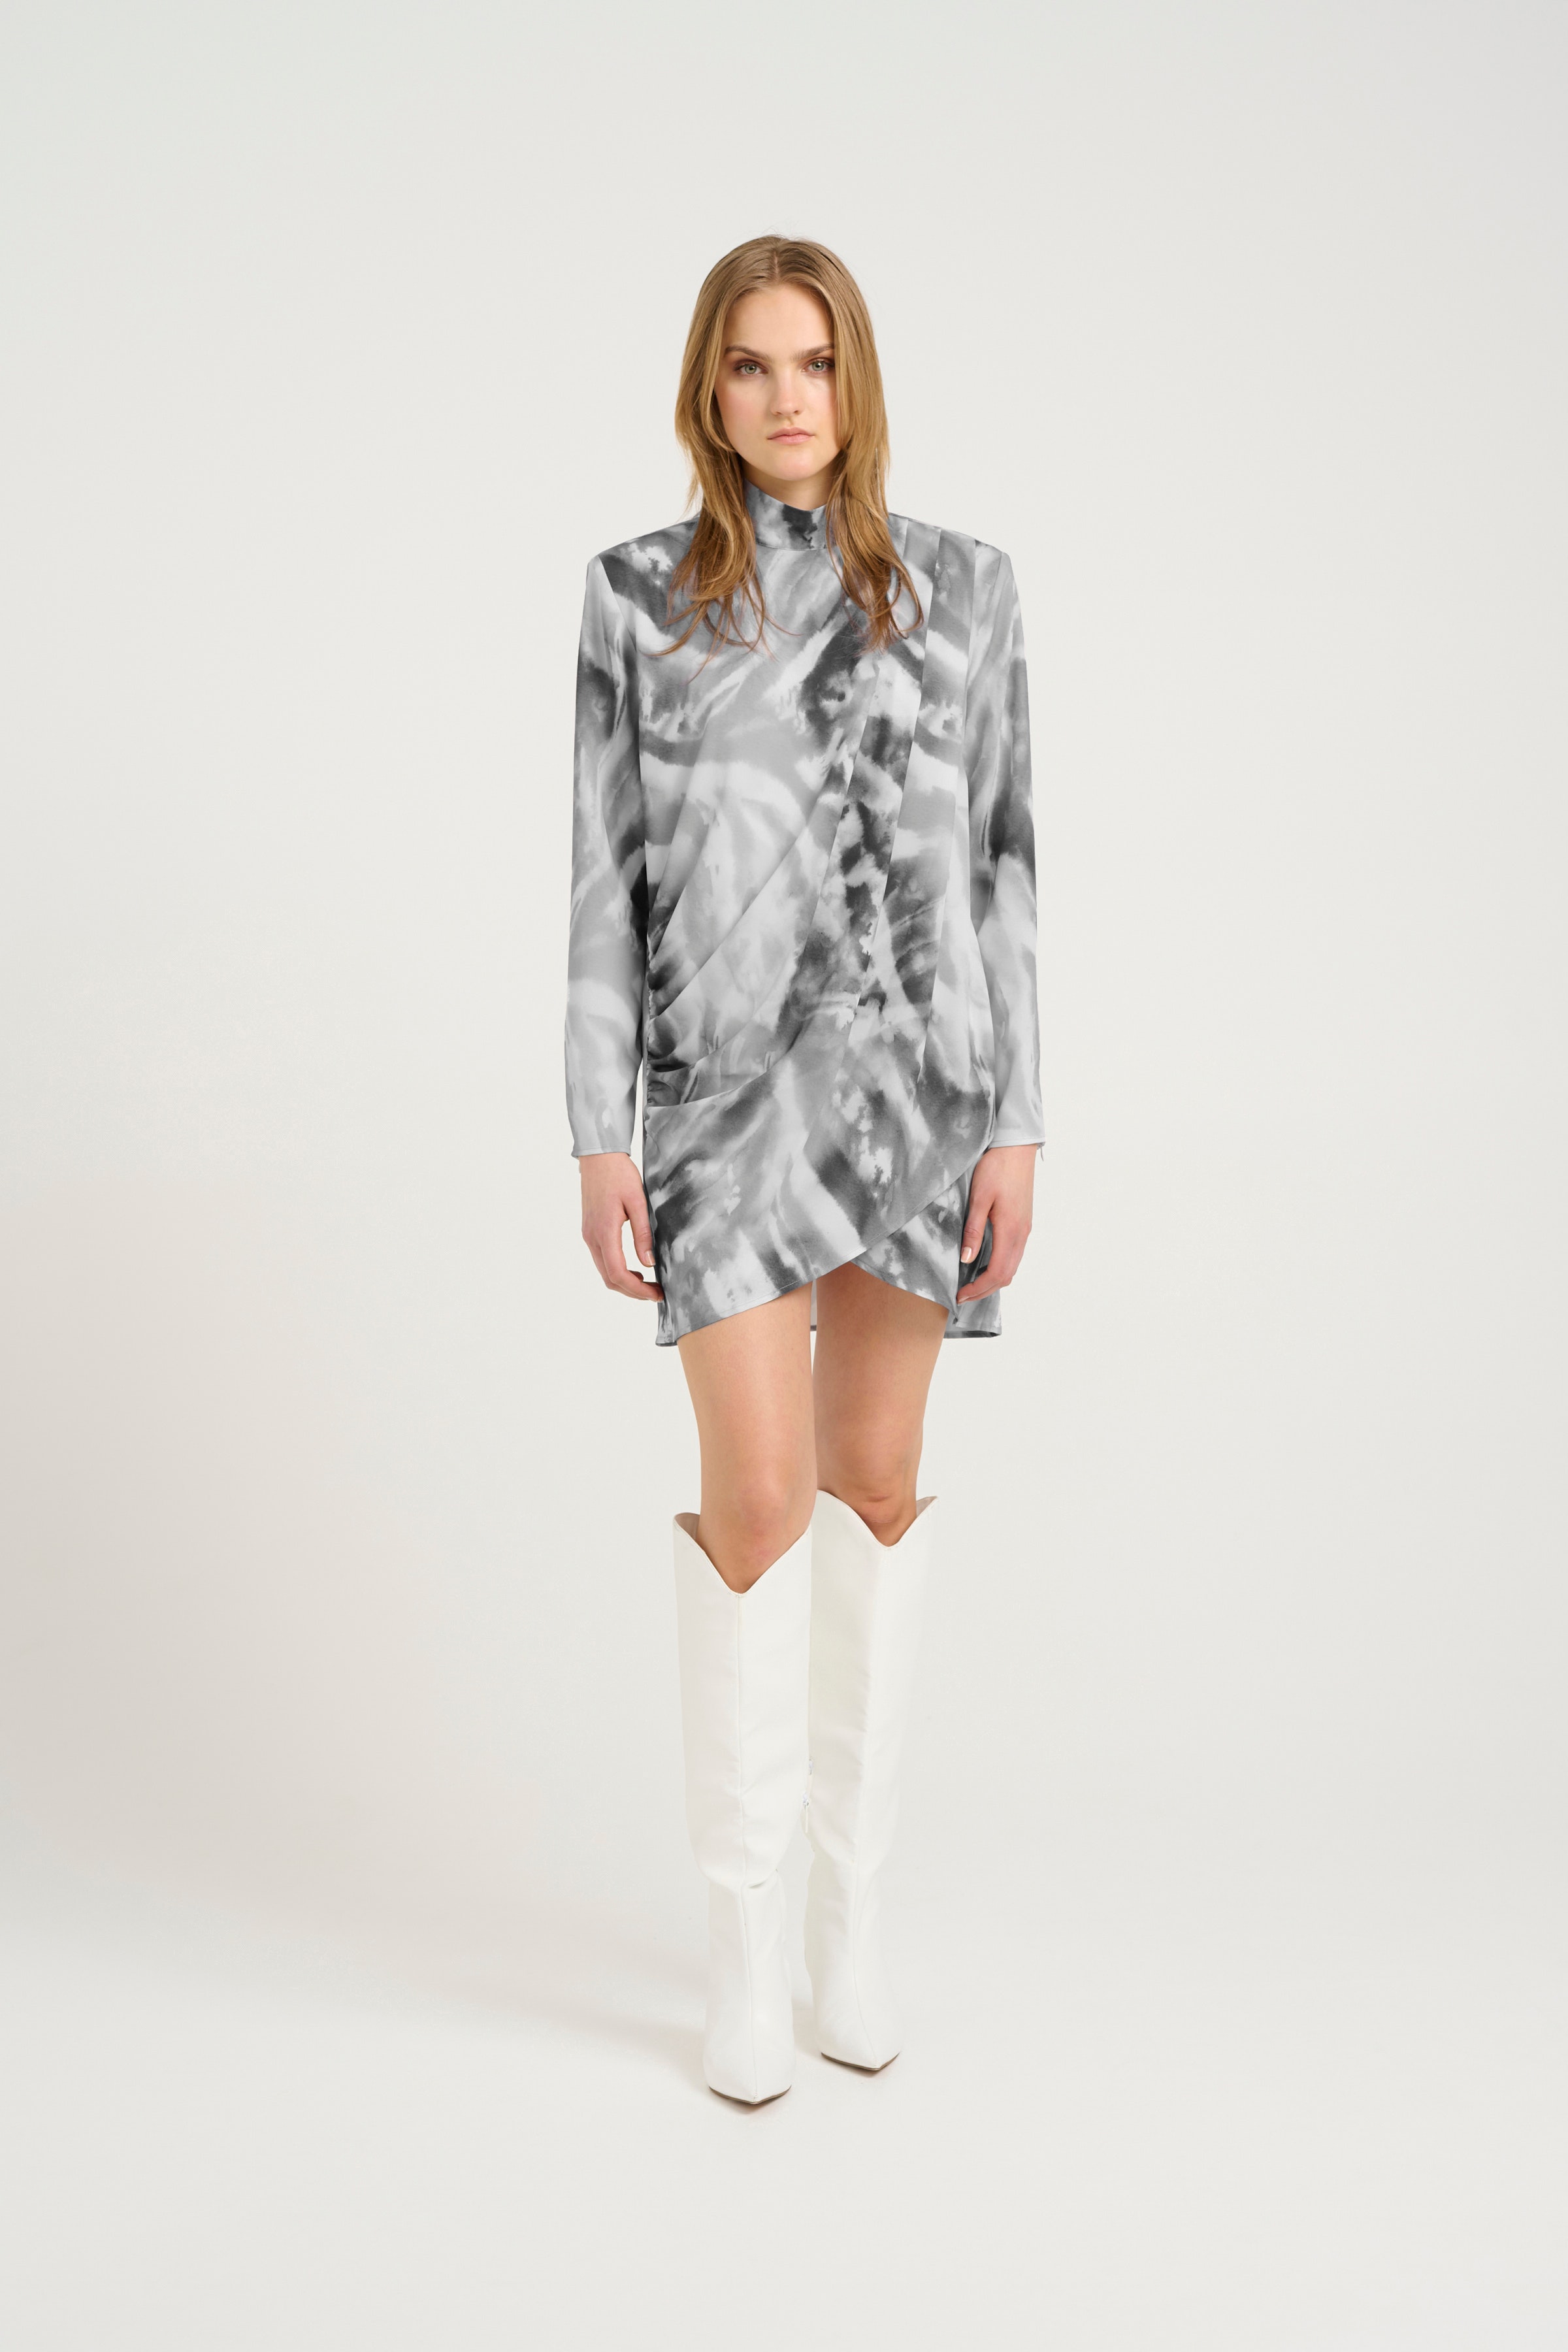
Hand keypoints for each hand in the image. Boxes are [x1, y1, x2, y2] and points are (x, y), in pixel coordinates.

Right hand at [579, 1151, 663, 1301]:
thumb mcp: (637, 1202)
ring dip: (625, 1283)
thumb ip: (642, 1234)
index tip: (657, 1293)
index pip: (618, 1274)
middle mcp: (592, 1238)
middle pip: (609, 1279)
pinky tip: (634, 1268)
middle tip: (656, 1293)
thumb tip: (649, 1263)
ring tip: (648, 1283)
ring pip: (604, 1271)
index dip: (638, 1289)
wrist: (599, 1157)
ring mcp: (588, 1235)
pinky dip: (617, 1271)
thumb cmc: (619, 1174)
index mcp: (604, 1232)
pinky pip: (602, 1260)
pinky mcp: (590, 1231)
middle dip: (633, 1291)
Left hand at [955, 1144, 1035, 1305]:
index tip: (960, 1296)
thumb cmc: (996, 1168)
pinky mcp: (1023, 1222)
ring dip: (993, 1280)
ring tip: (971, 1284)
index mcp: (1011, 1230)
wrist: (1016, 1147)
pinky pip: (1014, 1254)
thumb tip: (966, 1259)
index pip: (997, 1273)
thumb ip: (973, 1230)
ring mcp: (1025, 1229)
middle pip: (1007, 1275)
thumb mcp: (979, 1198)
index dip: (978, 1289)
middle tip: (962, 1296)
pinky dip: (1000, 1267)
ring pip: (1012, 1266)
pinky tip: (984, 1263)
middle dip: (985, 1290)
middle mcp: (1021, 1234)